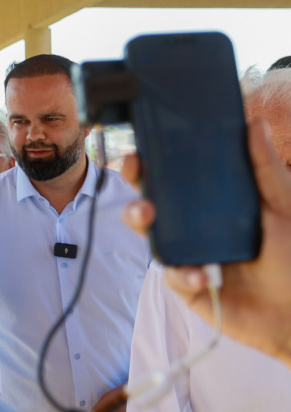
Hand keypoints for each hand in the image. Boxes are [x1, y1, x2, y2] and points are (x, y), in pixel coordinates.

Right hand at [122, 119, 290, 366]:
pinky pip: (173, 276)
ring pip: (152, 238)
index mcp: (214, 206)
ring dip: (143, 223)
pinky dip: (184, 274)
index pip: (177, 182)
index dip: (154, 166)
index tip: (140, 151)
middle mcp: (196, 229)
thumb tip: (253, 124)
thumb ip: (266, 170)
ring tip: (148, 216)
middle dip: (136, 190)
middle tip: (135, 175)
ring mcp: (189, 257)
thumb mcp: (283, 208)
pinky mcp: (188, 286)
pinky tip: (202, 275)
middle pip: (154, 206)